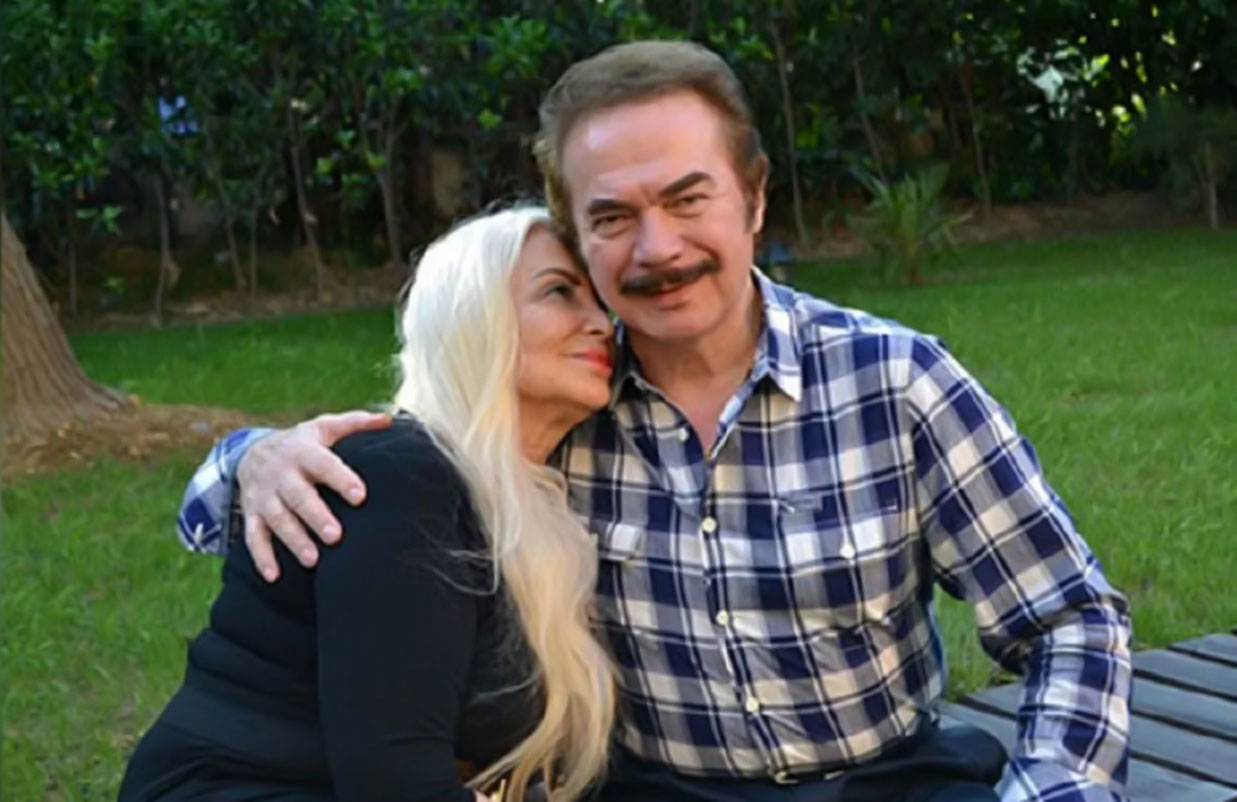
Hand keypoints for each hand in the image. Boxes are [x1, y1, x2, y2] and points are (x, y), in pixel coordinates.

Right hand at [238, 410, 390, 580]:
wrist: (250, 452)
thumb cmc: (302, 444)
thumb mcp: (324, 428)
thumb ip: (355, 423)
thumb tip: (390, 420)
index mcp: (303, 451)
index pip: (322, 464)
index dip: (340, 478)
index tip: (360, 495)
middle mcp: (281, 474)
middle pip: (298, 497)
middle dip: (316, 517)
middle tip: (337, 536)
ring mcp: (264, 496)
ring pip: (277, 519)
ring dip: (293, 540)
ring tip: (313, 560)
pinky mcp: (252, 514)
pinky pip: (253, 537)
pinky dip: (262, 557)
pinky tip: (275, 576)